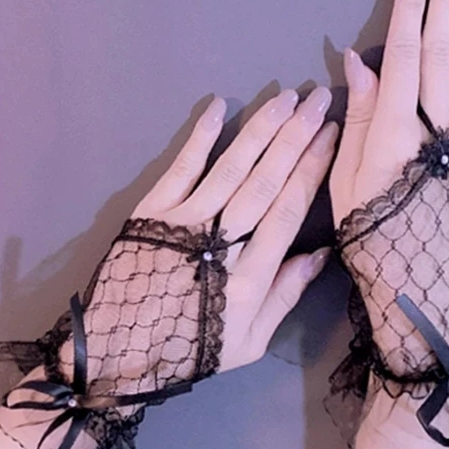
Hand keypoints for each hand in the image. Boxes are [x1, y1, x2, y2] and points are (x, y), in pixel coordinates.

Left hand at [131, 86, 336, 369]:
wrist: (116, 351)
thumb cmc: (189, 349)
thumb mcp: (248, 342)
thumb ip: (285, 296)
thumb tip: (321, 253)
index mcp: (249, 278)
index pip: (288, 210)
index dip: (312, 169)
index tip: (331, 136)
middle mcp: (220, 243)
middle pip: (265, 180)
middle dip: (296, 137)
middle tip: (319, 99)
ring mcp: (183, 222)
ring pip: (230, 168)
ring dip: (260, 129)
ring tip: (285, 97)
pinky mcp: (151, 211)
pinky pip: (181, 168)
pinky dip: (200, 136)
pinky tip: (219, 106)